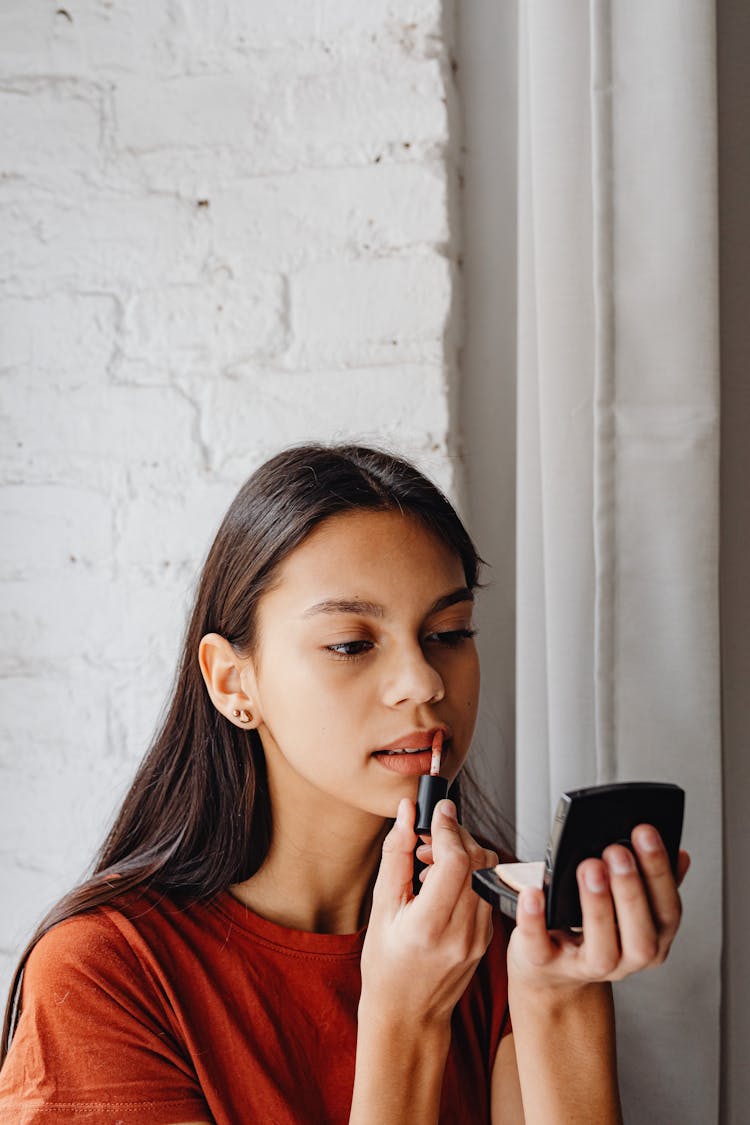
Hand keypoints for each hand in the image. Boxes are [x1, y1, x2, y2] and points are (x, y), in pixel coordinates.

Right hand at [359, 797, 494, 1027]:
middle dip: (457, 835)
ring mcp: (479, 937)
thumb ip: (397, 855)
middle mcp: (461, 932)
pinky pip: (486, 890)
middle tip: (430, 835)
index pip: (456, 861)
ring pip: (488, 873)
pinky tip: (443, 882)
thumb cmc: (386, 964)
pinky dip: (469, 874)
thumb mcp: (380, 908)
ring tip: (432, 861)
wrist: (408, 1014)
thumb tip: (406, 814)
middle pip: (478, 861)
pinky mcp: (487, 938)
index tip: (437, 810)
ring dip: (465, 852)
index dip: (448, 827)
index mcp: (429, 926)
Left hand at [508, 825, 690, 993]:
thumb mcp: (629, 907)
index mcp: (652, 939)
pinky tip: (535, 894)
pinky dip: (535, 921)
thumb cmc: (592, 928)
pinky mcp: (546, 965)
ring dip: (597, 906)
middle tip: (617, 851)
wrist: (554, 969)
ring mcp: (585, 966)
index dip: (660, 873)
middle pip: (639, 936)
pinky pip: (540, 948)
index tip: (645, 833)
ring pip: (600, 949)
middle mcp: (625, 960)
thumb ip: (652, 882)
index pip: (668, 911)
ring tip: (589, 866)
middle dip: (631, 891)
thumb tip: (678, 852)